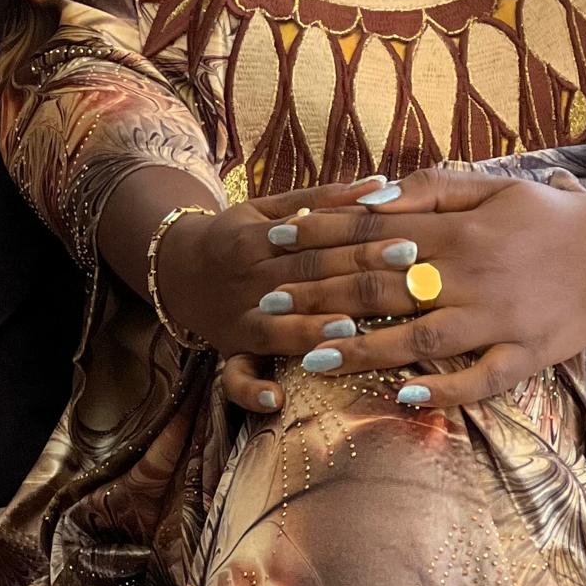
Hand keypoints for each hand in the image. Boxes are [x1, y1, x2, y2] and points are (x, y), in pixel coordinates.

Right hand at [145, 179, 481, 411]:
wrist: (176, 269)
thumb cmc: (238, 235)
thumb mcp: (269, 208)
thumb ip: (322, 200)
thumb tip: (380, 184)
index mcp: (257, 239)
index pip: (319, 241)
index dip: (363, 242)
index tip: (409, 241)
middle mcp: (246, 280)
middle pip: (306, 280)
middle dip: (356, 280)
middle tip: (407, 279)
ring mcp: (236, 319)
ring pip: (275, 327)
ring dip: (311, 330)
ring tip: (351, 330)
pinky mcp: (228, 351)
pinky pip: (234, 375)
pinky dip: (251, 390)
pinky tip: (277, 400)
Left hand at [198, 167, 585, 415]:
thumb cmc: (555, 214)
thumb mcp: (496, 185)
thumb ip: (432, 191)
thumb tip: (371, 199)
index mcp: (462, 231)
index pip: (376, 233)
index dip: (321, 238)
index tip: (275, 244)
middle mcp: (475, 276)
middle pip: (385, 287)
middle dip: (322, 297)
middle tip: (268, 309)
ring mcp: (501, 320)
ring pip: (421, 339)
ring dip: (364, 347)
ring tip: (311, 356)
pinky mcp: (529, 356)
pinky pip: (482, 379)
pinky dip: (443, 390)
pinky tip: (403, 397)